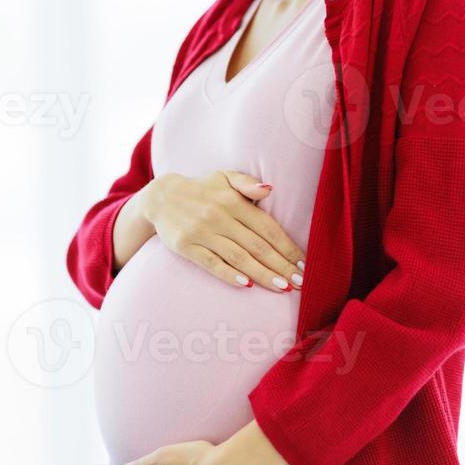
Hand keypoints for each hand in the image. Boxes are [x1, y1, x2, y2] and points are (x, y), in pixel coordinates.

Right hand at [139, 170, 306, 294]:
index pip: (267, 227)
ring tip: (282, 287)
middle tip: (300, 283)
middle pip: (257, 245)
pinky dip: (229, 275)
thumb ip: (247, 183)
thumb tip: (270, 189)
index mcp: (233, 202)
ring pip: (238, 257)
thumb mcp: (224, 177)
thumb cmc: (202, 189)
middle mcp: (219, 217)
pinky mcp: (186, 247)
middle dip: (281, 265)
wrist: (160, 198)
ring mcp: (202, 233)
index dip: (287, 246)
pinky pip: (211, 263)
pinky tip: (247, 285)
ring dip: (262, 274)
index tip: (304, 264)